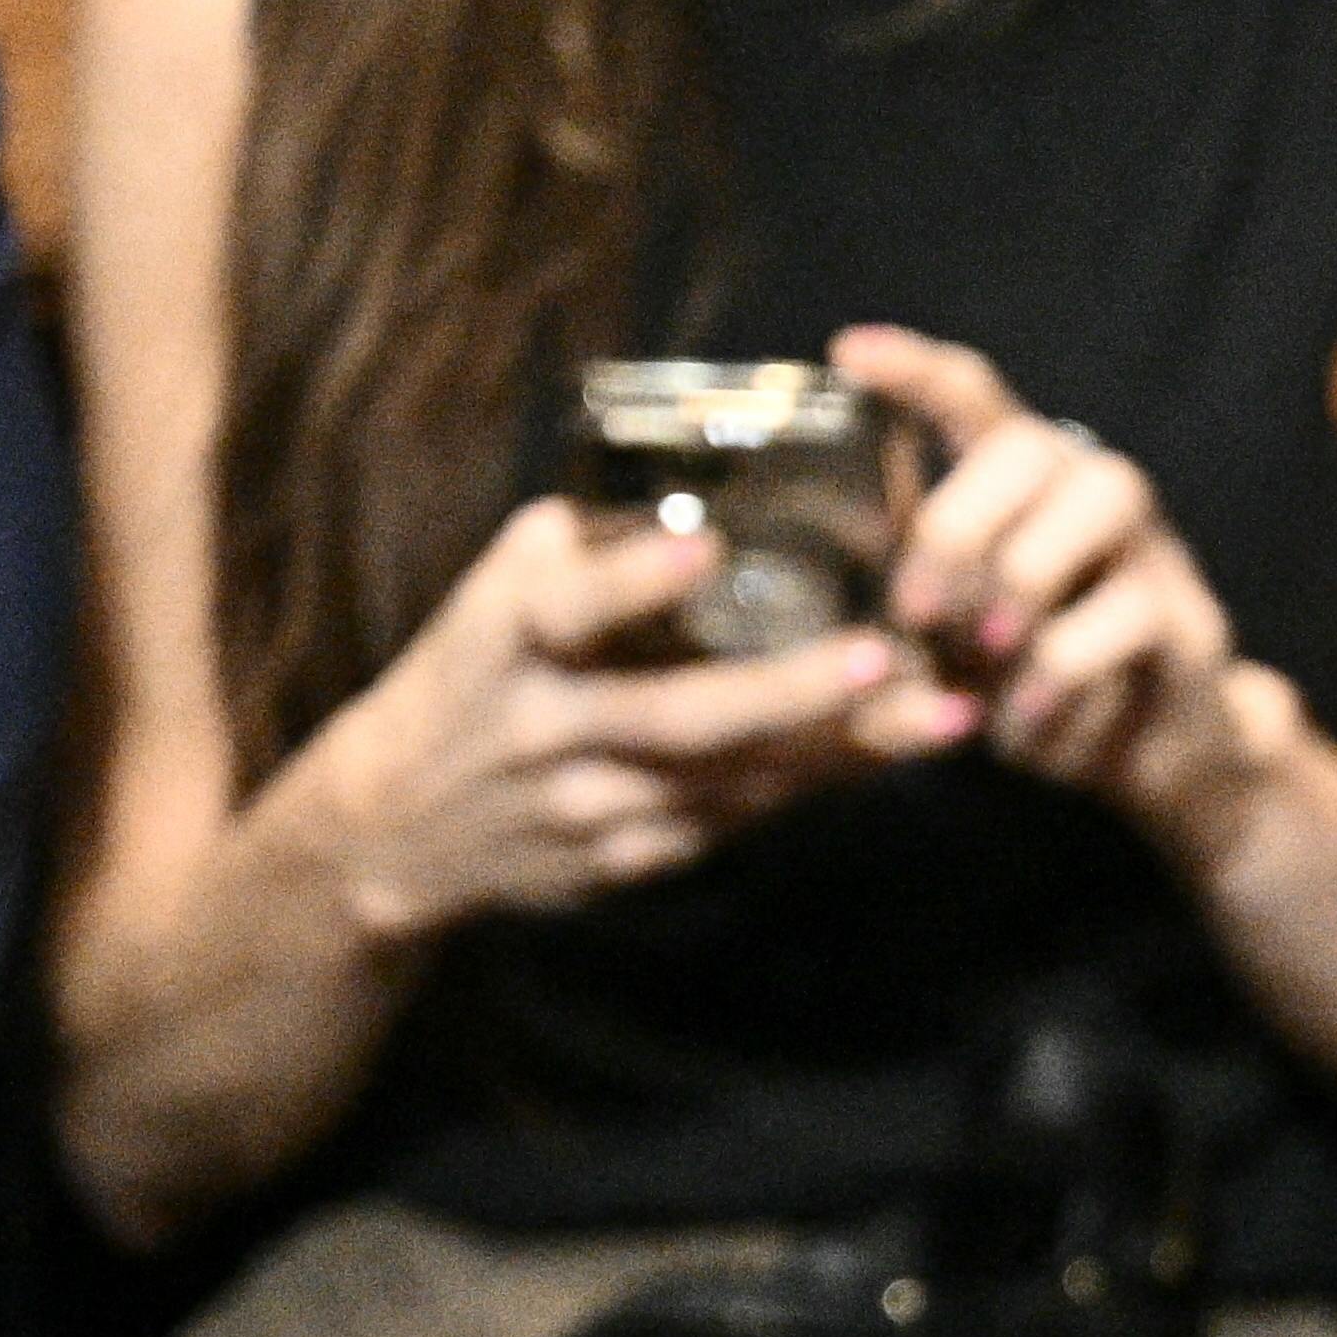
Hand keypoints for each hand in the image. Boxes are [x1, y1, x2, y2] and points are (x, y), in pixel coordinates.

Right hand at [304, 496, 918, 941]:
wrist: (393, 828)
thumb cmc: (467, 676)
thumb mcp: (491, 595)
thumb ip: (579, 547)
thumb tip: (689, 476)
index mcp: (503, 640)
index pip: (562, 607)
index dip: (630, 581)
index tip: (700, 550)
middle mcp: (546, 728)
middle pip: (679, 717)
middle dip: (789, 693)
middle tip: (883, 658)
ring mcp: (589, 807)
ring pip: (731, 780)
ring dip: (841, 750)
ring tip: (942, 714)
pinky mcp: (626, 861)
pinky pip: (737, 820)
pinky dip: (816, 785)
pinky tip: (895, 753)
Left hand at [826, 324, 1298, 856]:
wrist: (1152, 764)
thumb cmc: (1031, 681)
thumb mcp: (952, 632)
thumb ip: (912, 586)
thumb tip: (847, 563)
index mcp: (1024, 486)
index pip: (973, 398)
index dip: (913, 368)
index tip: (848, 353)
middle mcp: (1094, 495)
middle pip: (1030, 443)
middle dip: (959, 523)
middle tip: (915, 614)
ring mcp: (1153, 551)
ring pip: (1102, 498)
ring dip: (1023, 579)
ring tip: (984, 658)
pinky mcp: (1192, 624)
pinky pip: (1130, 614)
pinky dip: (1059, 674)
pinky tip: (1023, 721)